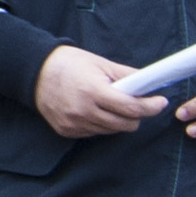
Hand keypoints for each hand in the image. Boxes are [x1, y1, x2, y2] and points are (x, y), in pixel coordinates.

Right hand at [31, 45, 165, 141]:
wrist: (35, 72)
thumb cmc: (70, 64)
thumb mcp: (100, 63)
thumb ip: (126, 75)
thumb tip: (149, 82)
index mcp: (93, 91)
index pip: (131, 108)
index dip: (150, 107)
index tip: (160, 102)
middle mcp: (84, 111)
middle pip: (125, 124)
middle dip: (136, 115)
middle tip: (137, 103)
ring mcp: (74, 124)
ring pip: (111, 131)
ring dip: (118, 120)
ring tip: (111, 104)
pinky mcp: (67, 131)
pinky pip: (95, 133)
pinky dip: (101, 124)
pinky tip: (94, 110)